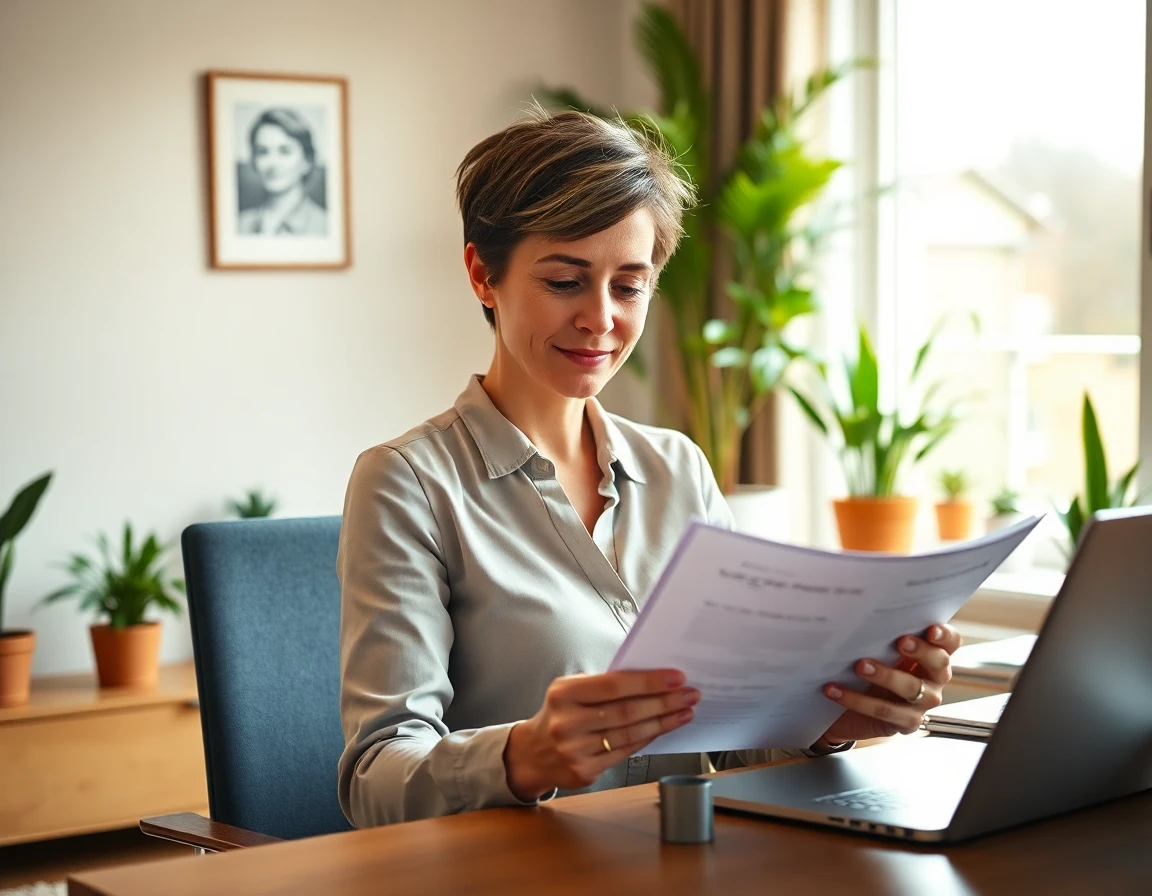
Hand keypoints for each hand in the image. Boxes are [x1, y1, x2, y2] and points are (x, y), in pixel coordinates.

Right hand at [503, 669, 698, 800]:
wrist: (534, 752)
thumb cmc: (562, 713)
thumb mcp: (571, 690)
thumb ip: (604, 686)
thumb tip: (652, 679)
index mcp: (563, 693)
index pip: (614, 685)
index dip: (649, 682)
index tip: (677, 677)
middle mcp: (567, 722)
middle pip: (627, 711)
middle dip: (664, 702)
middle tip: (690, 694)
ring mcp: (575, 749)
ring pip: (630, 733)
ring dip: (663, 722)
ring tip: (684, 711)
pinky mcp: (585, 771)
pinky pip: (626, 751)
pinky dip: (648, 738)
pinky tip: (663, 728)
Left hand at [818, 624, 961, 744]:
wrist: (850, 709)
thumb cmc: (869, 668)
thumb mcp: (877, 649)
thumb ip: (881, 633)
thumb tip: (859, 609)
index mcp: (933, 654)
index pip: (950, 642)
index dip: (945, 635)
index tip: (930, 629)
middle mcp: (934, 679)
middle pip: (939, 663)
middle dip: (920, 651)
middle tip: (899, 642)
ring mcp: (923, 703)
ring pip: (912, 688)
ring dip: (886, 675)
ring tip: (860, 666)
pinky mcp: (906, 723)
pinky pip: (884, 711)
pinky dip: (857, 700)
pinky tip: (834, 690)